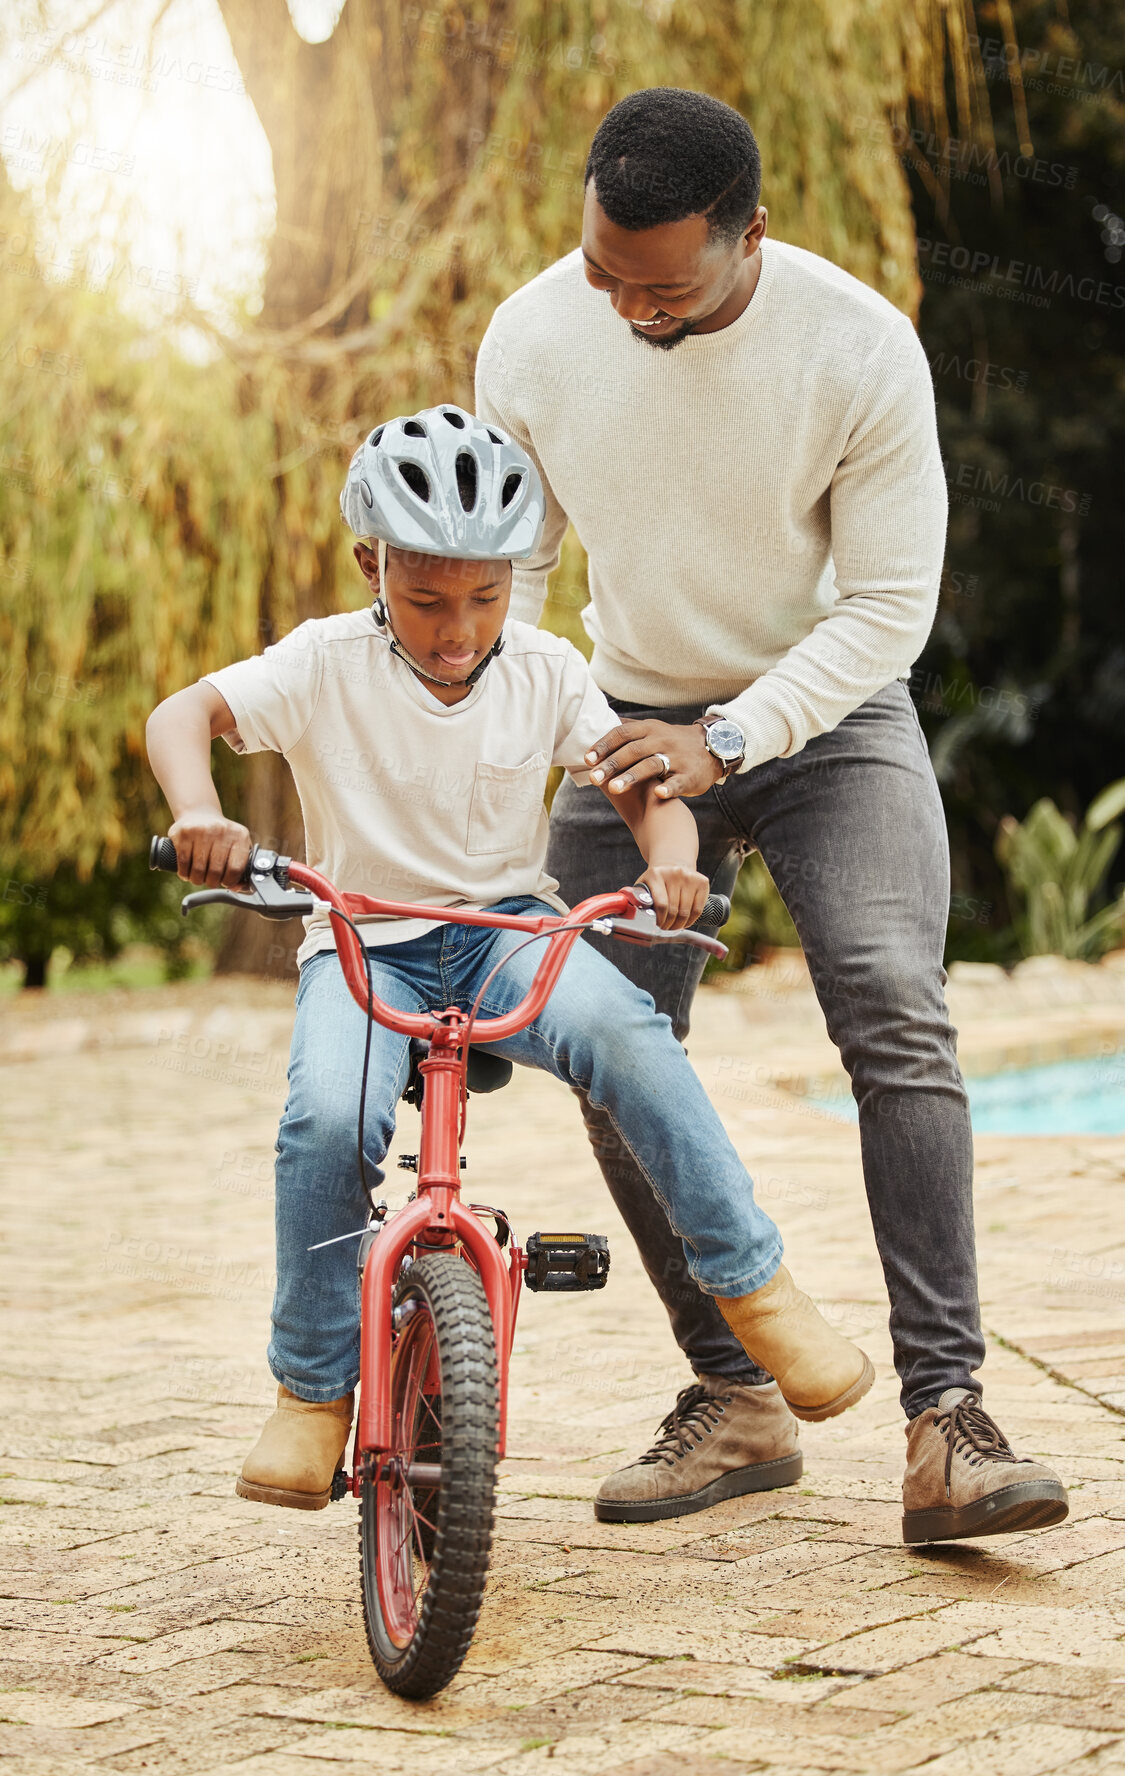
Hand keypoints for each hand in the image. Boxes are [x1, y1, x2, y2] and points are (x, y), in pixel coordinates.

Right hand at [168, 810, 252, 887]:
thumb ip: (241, 866)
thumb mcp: (237, 844)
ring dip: (196, 880)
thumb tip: (236, 888)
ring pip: (198, 869)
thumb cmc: (221, 836)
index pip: (236, 869)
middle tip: (209, 881)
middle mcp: (221, 830)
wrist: (199, 813)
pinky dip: (184, 873)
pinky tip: (187, 873)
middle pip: (216, 871)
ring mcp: (201, 831)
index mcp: (239, 835)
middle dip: (211, 882)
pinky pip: (183, 863)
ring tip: (197, 878)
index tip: (225, 882)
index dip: (229, 881)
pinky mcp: (184, 834)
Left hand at [585, 719, 723, 799]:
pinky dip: (669, 787)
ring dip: (632, 776)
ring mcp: (677, 758)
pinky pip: (679, 781)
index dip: (604, 745)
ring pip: (652, 765)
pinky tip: (658, 793)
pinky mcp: (690, 775)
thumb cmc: (671, 741)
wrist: (713, 748)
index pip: (622, 734)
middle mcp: (662, 741)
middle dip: (612, 764)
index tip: (587, 759)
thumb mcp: (651, 729)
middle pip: (633, 750)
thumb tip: (596, 722)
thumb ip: (626, 729)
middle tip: (593, 778)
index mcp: (649, 729)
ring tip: (614, 789)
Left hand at [637, 864, 709, 930]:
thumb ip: (636, 899)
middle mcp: (675, 873)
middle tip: (666, 929)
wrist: (673, 863)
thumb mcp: (643, 885)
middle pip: (674, 910)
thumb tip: (628, 914)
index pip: (662, 905)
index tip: (658, 926)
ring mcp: (690, 877)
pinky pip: (698, 909)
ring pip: (687, 912)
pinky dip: (691, 920)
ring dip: (680, 925)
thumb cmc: (656, 881)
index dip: (660, 920)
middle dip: (669, 925)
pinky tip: (684, 922)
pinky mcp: (702, 882)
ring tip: (674, 926)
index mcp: (656, 874)